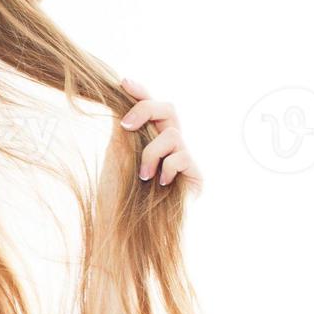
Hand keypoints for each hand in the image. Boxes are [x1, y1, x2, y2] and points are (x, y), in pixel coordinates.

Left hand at [117, 77, 201, 198]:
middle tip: (126, 126)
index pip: (150, 108)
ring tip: (142, 176)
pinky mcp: (196, 177)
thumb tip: (121, 100)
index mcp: (149, 138)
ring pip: (172, 135)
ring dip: (151, 153)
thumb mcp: (117, 155)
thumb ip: (124, 129)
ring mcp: (185, 160)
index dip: (141, 92)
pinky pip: (182, 157)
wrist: (123, 231)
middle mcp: (169, 146)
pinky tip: (160, 184)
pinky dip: (166, 167)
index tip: (123, 82)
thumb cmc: (116, 197)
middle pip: (169, 109)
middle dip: (146, 109)